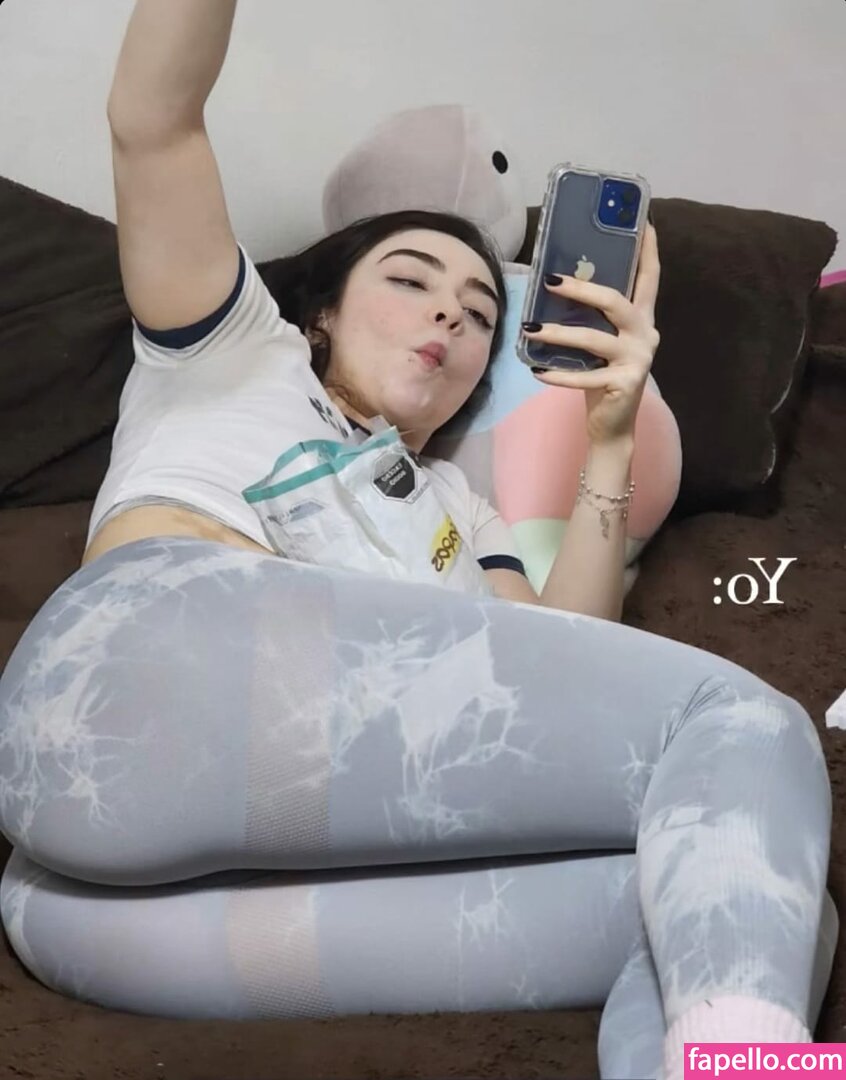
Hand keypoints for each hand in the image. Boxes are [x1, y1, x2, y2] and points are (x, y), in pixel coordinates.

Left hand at [522, 223, 660, 445]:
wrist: (613, 426)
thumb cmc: (602, 377)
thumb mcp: (602, 342)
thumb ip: (594, 317)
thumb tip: (558, 282)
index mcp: (642, 320)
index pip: (649, 279)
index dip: (648, 251)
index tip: (645, 222)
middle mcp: (645, 335)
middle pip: (616, 301)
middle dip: (583, 289)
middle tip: (551, 281)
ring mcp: (637, 360)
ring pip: (594, 339)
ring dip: (558, 334)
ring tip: (529, 329)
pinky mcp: (625, 383)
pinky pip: (585, 377)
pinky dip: (558, 375)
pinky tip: (537, 371)